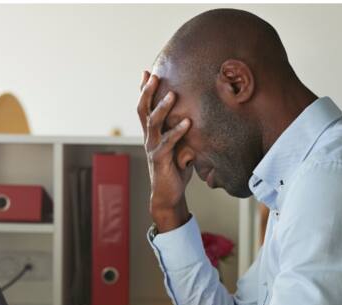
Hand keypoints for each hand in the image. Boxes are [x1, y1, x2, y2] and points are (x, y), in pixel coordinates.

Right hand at [137, 71, 191, 232]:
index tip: (147, 72)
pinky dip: (177, 132)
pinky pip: (167, 143)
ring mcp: (153, 148)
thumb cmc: (176, 169)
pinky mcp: (160, 160)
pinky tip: (187, 122)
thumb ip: (182, 130)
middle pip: (143, 110)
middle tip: (154, 75)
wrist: (169, 195)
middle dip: (147, 92)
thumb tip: (197, 112)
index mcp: (152, 133)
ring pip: (153, 123)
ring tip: (172, 94)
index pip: (145, 107)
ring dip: (162, 108)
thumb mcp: (180, 145)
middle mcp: (149, 138)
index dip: (144, 90)